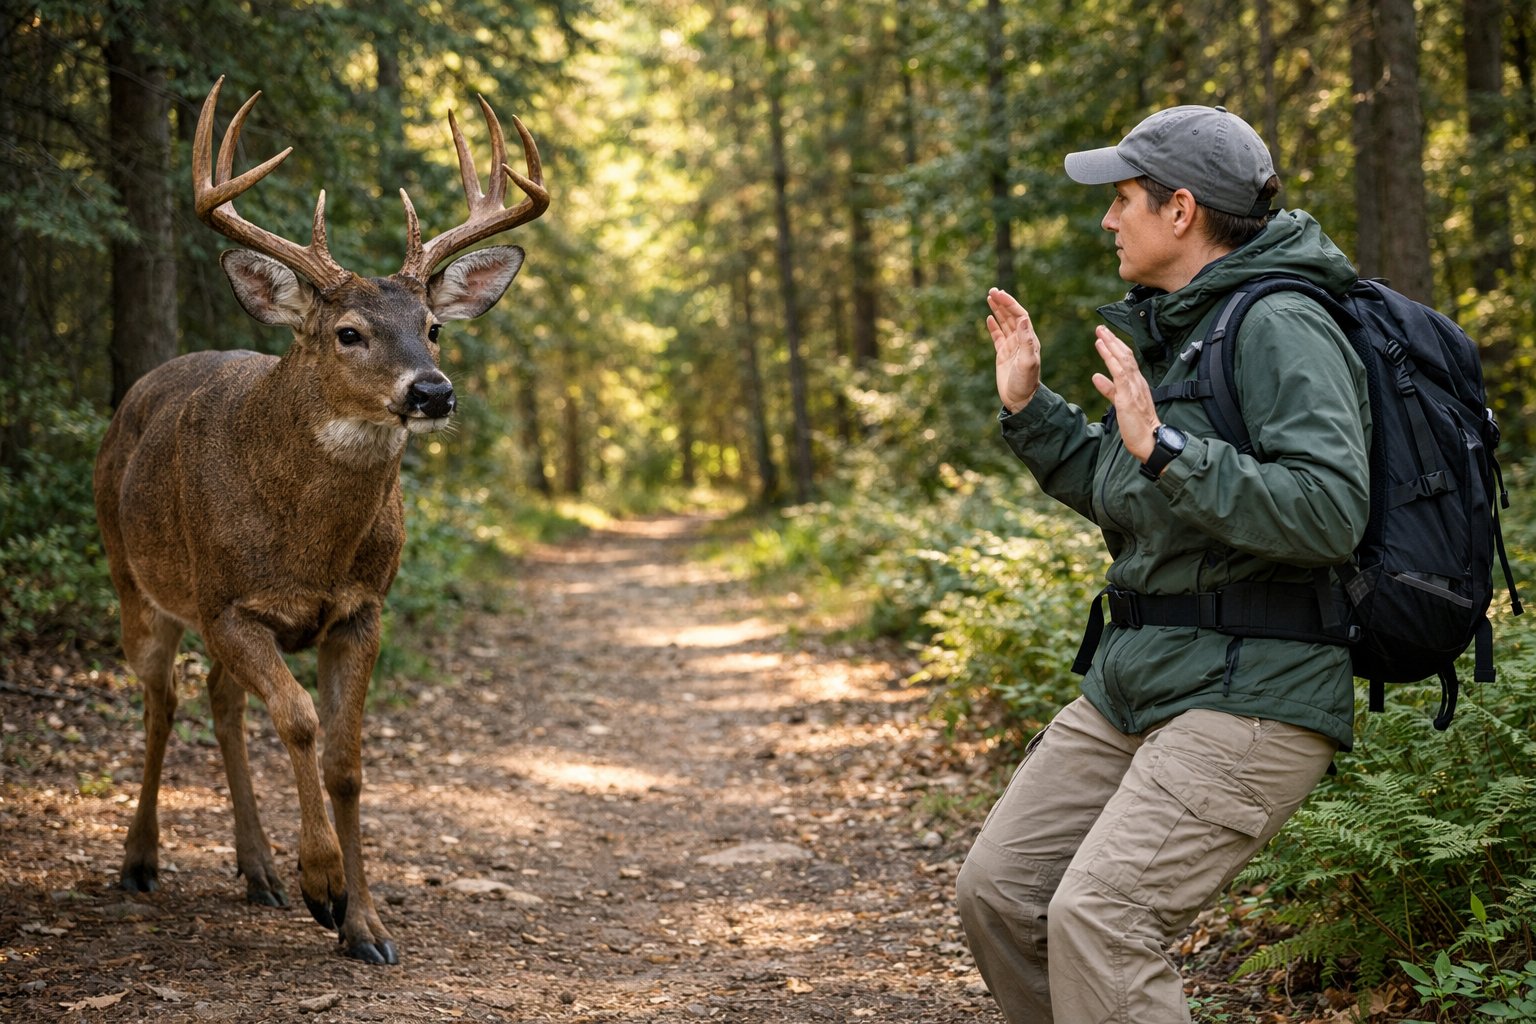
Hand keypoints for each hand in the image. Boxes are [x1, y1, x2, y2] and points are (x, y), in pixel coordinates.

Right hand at [986, 288, 1040, 412]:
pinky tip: (989, 317)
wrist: (1021, 400)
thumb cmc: (1026, 382)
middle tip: (992, 290)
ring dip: (998, 310)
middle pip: (1011, 316)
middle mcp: (1021, 340)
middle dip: (1003, 302)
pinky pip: (998, 336)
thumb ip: (1026, 340)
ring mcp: (1012, 346)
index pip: (1019, 315)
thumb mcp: (1027, 361)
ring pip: (1004, 323)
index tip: (998, 294)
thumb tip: (1023, 318)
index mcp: (1029, 339)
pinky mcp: (1003, 354)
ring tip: (990, 297)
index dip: (1009, 303)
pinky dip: (994, 326)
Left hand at [1091, 325, 1159, 461]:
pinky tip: (1103, 350)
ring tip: (1100, 334)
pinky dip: (1111, 360)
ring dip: (1110, 345)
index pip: (1127, 360)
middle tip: (1100, 328)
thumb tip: (1096, 376)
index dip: (1116, 346)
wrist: (1149, 440)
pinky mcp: (1128, 397)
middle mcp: (1137, 382)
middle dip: (1112, 340)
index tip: (1105, 336)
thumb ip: (1109, 389)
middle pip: (1125, 355)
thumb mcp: (1120, 403)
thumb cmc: (1137, 425)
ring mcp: (1133, 388)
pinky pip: (1119, 374)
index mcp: (1136, 383)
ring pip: (1123, 361)